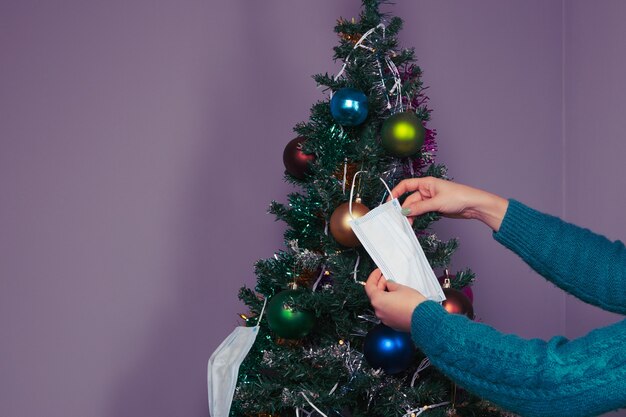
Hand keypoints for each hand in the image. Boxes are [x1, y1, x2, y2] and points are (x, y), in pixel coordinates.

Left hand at [364, 269, 426, 331]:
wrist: (424, 318)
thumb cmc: (413, 304)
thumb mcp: (401, 288)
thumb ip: (391, 284)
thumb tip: (388, 284)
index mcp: (378, 301)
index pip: (369, 286)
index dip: (373, 277)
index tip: (378, 272)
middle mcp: (379, 311)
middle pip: (375, 295)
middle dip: (381, 285)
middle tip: (387, 278)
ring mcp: (385, 319)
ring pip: (382, 304)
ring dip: (386, 295)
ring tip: (394, 288)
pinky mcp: (393, 323)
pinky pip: (388, 311)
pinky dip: (390, 304)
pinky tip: (398, 299)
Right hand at [388, 176, 508, 231]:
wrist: (474, 205)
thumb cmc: (459, 197)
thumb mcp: (437, 202)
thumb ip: (420, 207)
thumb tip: (404, 210)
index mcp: (426, 183)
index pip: (406, 185)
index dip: (396, 192)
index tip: (389, 203)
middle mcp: (426, 190)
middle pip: (409, 199)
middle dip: (404, 209)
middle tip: (398, 220)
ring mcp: (430, 200)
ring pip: (415, 208)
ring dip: (410, 215)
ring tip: (407, 225)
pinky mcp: (434, 208)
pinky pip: (421, 213)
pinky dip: (417, 218)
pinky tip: (414, 224)